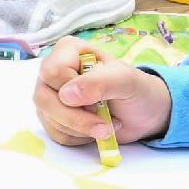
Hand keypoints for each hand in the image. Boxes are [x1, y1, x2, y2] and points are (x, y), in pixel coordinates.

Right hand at [35, 45, 170, 148]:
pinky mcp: (52, 118)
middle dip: (78, 117)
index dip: (75, 90)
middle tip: (106, 122)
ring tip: (106, 124)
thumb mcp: (126, 81)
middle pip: (44, 98)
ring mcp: (50, 96)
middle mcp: (53, 72)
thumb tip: (67, 95)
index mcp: (68, 51)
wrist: (144, 114)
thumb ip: (99, 82)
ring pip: (49, 119)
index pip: (53, 72)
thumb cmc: (136, 90)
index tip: (100, 97)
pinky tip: (94, 130)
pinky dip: (78, 138)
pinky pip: (54, 134)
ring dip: (82, 129)